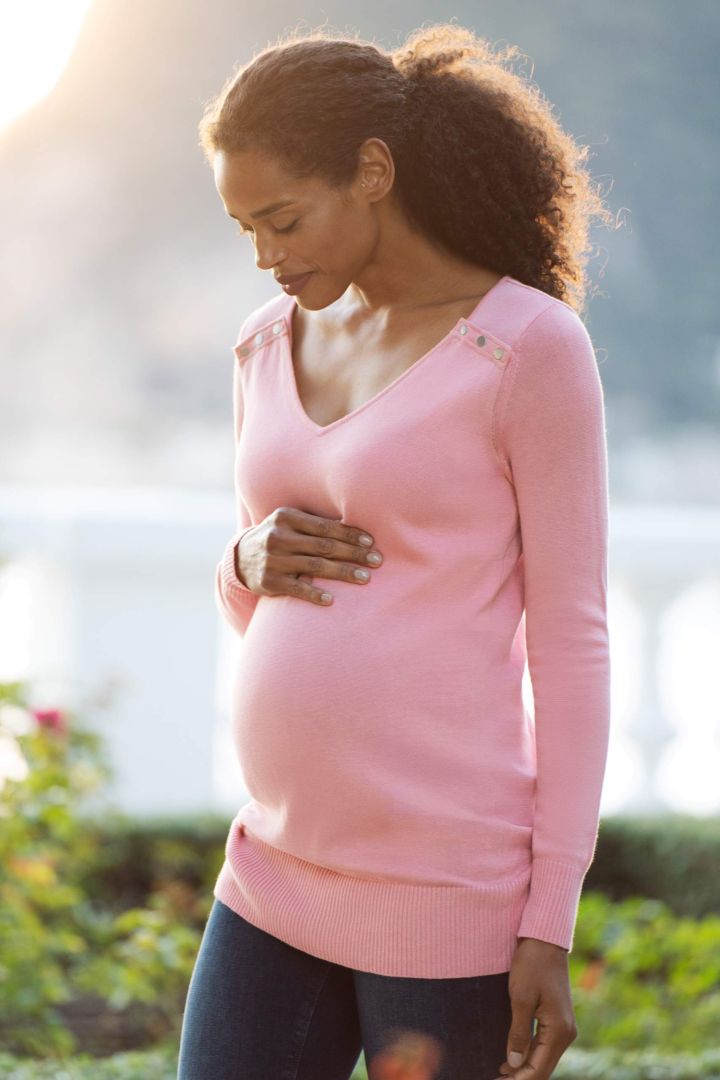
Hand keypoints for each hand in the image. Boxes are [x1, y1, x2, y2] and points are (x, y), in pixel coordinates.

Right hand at [235, 506, 382, 604]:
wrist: (241, 558)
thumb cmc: (279, 538)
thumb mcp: (290, 523)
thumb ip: (316, 524)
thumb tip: (358, 530)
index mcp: (286, 517)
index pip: (325, 526)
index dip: (350, 534)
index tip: (371, 542)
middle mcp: (278, 536)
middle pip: (324, 546)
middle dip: (354, 553)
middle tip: (377, 560)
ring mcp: (273, 560)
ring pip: (315, 566)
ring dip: (343, 572)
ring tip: (365, 578)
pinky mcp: (269, 582)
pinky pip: (297, 588)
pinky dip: (315, 594)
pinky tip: (331, 600)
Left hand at [492, 937, 577, 1079]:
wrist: (545, 939)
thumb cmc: (532, 964)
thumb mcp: (520, 998)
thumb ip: (519, 1033)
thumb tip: (514, 1064)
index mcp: (559, 1031)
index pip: (538, 1069)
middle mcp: (566, 1033)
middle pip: (542, 1068)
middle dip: (520, 1077)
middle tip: (495, 1079)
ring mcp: (564, 1027)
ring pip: (543, 1058)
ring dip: (523, 1068)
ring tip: (499, 1074)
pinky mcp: (557, 1019)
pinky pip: (544, 1045)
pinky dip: (529, 1055)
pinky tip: (511, 1059)